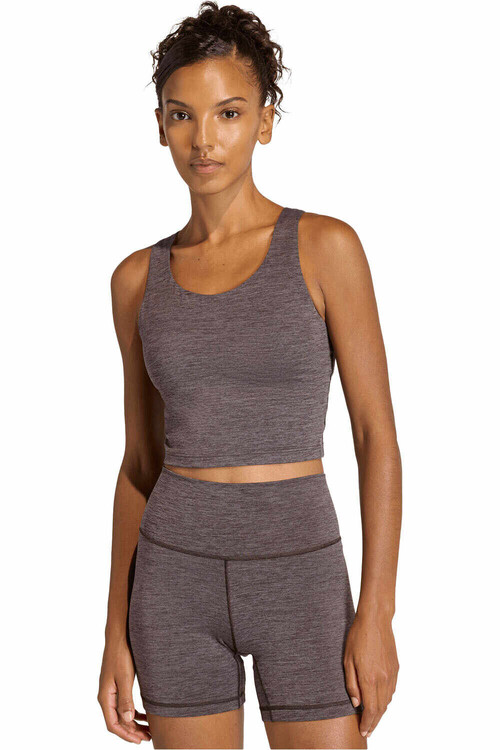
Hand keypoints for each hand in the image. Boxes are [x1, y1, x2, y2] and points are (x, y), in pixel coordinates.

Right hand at [98, 639, 150, 742]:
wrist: (119, 637)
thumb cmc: (121, 655)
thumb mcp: (125, 678)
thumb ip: (125, 699)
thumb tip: (128, 719)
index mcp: (105, 697)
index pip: (113, 724)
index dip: (126, 734)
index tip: (139, 740)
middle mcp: (106, 696)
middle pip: (118, 721)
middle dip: (132, 731)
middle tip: (148, 737)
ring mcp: (111, 691)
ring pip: (121, 714)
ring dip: (133, 723)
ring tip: (148, 729)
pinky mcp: (117, 685)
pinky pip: (124, 704)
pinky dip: (133, 712)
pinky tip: (143, 715)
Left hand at [343, 610, 398, 738]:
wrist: (376, 620)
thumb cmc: (358, 637)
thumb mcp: (347, 660)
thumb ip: (351, 684)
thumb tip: (356, 703)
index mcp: (369, 678)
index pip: (370, 710)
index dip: (367, 724)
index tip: (363, 732)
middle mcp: (383, 679)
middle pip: (381, 709)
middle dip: (374, 723)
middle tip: (368, 731)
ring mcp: (391, 674)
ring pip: (388, 701)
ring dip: (381, 712)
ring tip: (372, 718)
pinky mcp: (396, 668)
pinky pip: (392, 690)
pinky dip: (386, 699)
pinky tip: (380, 700)